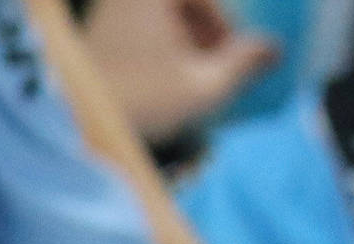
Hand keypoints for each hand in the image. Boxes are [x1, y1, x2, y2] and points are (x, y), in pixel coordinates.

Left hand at [80, 0, 279, 144]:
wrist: (77, 122)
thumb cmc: (142, 103)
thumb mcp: (205, 87)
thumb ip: (244, 64)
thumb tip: (276, 49)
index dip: (224, 25)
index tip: (232, 58)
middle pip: (182, 4)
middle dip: (205, 32)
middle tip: (216, 70)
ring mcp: (108, 11)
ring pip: (161, 15)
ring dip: (184, 40)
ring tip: (192, 79)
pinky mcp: (98, 31)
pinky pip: (140, 27)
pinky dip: (160, 46)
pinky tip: (166, 79)